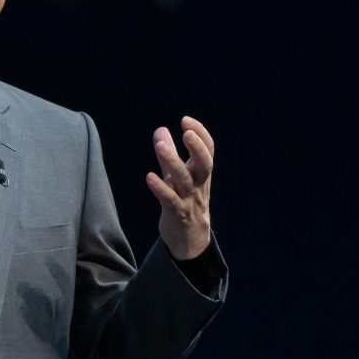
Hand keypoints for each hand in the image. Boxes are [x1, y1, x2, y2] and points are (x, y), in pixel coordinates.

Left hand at [146, 116, 213, 259]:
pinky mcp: (177, 214)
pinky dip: (160, 188)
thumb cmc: (184, 201)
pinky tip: (149, 177)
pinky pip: (170, 200)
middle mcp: (198, 185)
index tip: (186, 120)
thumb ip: (169, 154)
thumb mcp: (178, 176)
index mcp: (201, 173)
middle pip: (204, 164)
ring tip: (160, 145)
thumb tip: (160, 129)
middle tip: (186, 132)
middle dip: (197, 147)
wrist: (190, 238)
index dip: (200, 134)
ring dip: (173, 162)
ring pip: (184, 180)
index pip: (208, 150)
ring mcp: (189, 200)